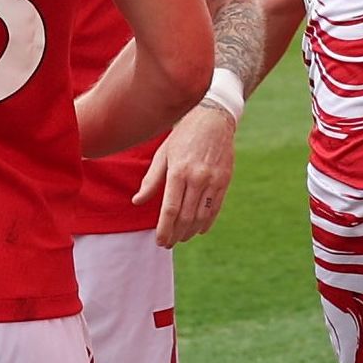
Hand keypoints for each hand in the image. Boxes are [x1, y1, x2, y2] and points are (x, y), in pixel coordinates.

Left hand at [138, 97, 240, 246]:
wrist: (213, 119)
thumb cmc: (183, 136)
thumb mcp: (163, 154)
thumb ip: (151, 180)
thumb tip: (137, 202)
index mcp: (178, 171)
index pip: (170, 209)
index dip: (165, 228)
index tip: (160, 241)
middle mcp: (197, 178)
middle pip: (186, 216)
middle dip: (176, 233)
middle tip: (168, 243)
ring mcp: (213, 180)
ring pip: (202, 216)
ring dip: (190, 231)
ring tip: (181, 238)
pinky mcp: (225, 181)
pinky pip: (215, 208)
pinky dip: (207, 222)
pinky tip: (198, 230)